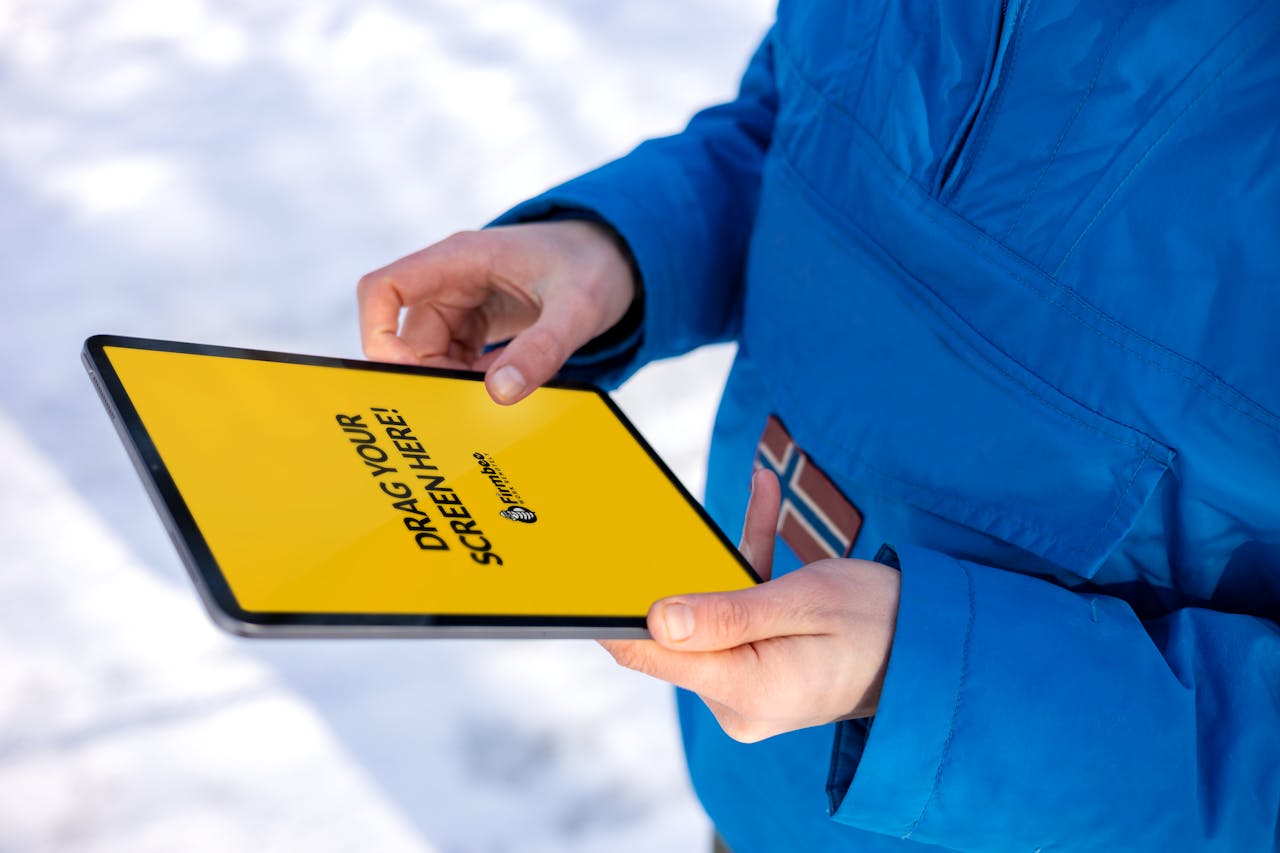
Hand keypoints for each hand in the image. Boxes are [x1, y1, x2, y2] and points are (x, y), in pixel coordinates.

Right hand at [357, 220, 636, 403]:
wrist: (619, 253)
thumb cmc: (595, 266)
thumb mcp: (577, 310)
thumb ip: (541, 350)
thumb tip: (500, 395)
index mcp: (462, 259)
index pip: (385, 288)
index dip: (375, 332)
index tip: (396, 374)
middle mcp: (451, 278)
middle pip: (407, 336)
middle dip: (428, 375)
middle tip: (466, 406)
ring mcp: (463, 301)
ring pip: (430, 353)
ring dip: (452, 381)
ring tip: (495, 399)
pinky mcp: (478, 321)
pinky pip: (455, 357)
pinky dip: (470, 380)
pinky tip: (503, 390)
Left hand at [601, 469, 900, 742]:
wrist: (936, 649)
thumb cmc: (882, 621)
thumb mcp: (805, 603)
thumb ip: (730, 612)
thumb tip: (658, 618)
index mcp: (748, 689)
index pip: (654, 654)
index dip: (614, 614)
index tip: (585, 576)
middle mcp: (740, 700)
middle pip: (678, 632)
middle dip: (680, 570)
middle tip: (654, 513)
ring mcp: (749, 688)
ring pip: (709, 614)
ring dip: (726, 560)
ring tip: (762, 491)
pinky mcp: (759, 668)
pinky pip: (738, 614)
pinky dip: (749, 566)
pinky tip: (766, 498)